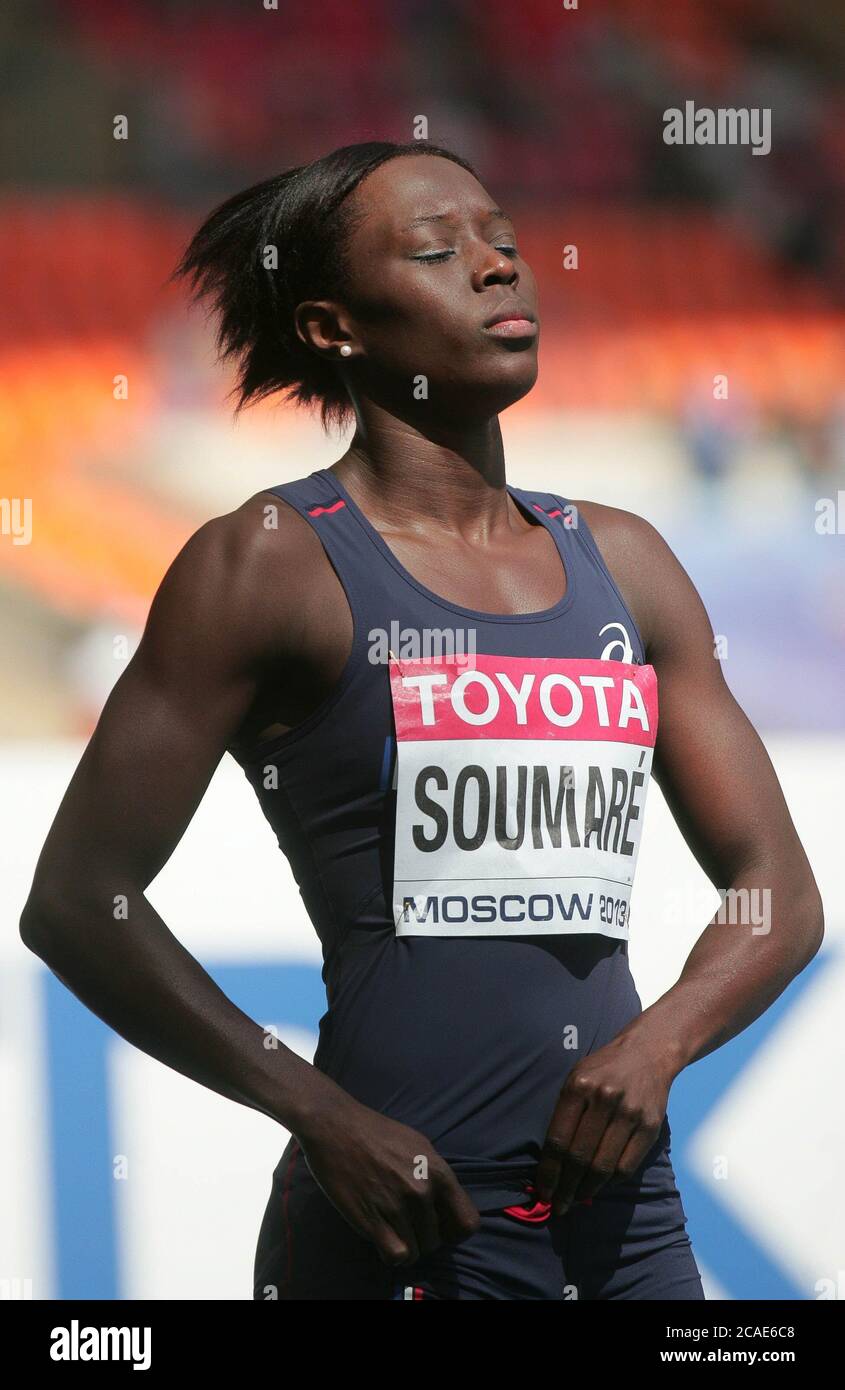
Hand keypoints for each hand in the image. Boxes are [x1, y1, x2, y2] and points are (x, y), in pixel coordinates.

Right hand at [296, 1095, 480, 1265]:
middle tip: (405, 1223)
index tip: (439, 1226)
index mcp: (438, 1172)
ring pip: (416, 1253)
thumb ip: (435, 1175)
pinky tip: (382, 1239)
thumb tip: (445, 1204)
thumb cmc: (376, 1132)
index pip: (468, 1223)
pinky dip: (391, 1255)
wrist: (335, 1126)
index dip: (454, 1230)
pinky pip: (396, 1257)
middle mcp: (422, 1192)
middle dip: (423, 1237)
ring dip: (405, 1246)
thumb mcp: (418, 1145)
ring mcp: (397, 1207)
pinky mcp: (372, 1221)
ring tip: (391, 1228)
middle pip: (437, 1241)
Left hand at [534, 1031, 675, 1214]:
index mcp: (579, 1086)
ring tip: (576, 1200)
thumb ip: (564, 1115)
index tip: (543, 1192)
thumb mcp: (576, 1078)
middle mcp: (604, 1099)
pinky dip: (611, 1181)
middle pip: (579, 1157)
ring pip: (603, 1166)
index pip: (559, 1140)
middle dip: (565, 1188)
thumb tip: (552, 1163)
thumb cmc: (603, 1069)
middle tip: (558, 1206)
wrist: (648, 1052)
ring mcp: (629, 1113)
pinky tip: (601, 1184)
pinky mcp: (650, 1126)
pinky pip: (626, 1166)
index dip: (549, 1172)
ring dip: (587, 1189)